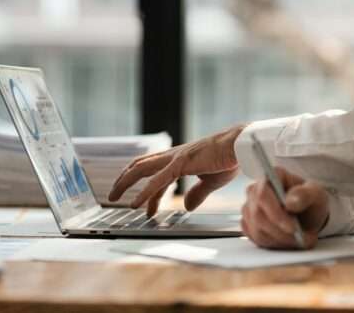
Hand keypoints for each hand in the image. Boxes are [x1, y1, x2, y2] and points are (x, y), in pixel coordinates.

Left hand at [108, 125, 245, 216]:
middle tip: (113, 196)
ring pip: (141, 168)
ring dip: (125, 182)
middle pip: (140, 165)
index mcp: (180, 159)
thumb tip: (187, 206)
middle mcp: (173, 156)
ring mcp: (175, 158)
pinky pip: (158, 181)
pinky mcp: (181, 163)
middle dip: (124, 180)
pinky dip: (144, 193)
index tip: (143, 209)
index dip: (147, 192)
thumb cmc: (229, 159)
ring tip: (114, 197)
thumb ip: (198, 193)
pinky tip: (136, 204)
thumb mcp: (211, 181)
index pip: (155, 174)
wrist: (240, 145)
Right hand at [242, 166, 328, 249]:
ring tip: (300, 240)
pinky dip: (275, 244)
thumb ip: (305, 195)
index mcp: (270, 176)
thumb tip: (290, 201)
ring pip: (257, 230)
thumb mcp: (316, 194)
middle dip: (282, 232)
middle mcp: (255, 190)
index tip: (293, 228)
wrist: (307, 214)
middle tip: (302, 238)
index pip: (263, 195)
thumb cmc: (310, 200)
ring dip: (281, 240)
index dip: (275, 213)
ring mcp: (249, 208)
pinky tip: (288, 240)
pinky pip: (256, 239)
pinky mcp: (249, 224)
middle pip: (258, 216)